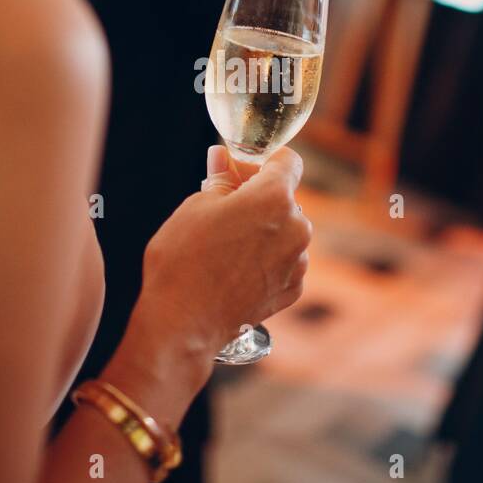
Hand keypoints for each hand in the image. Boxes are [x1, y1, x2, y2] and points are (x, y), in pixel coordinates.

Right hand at [135, 146, 311, 359]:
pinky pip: (284, 261)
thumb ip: (221, 180)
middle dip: (257, 198)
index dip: (263, 160)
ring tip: (224, 246)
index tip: (242, 170)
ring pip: (285, 231)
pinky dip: (265, 260)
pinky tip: (234, 269)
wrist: (184, 323)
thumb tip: (223, 159)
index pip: (287, 160)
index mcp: (275, 198)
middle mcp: (297, 228)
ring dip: (263, 231)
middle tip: (222, 207)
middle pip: (284, 198)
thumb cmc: (184, 261)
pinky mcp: (291, 290)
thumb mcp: (196, 206)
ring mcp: (298, 262)